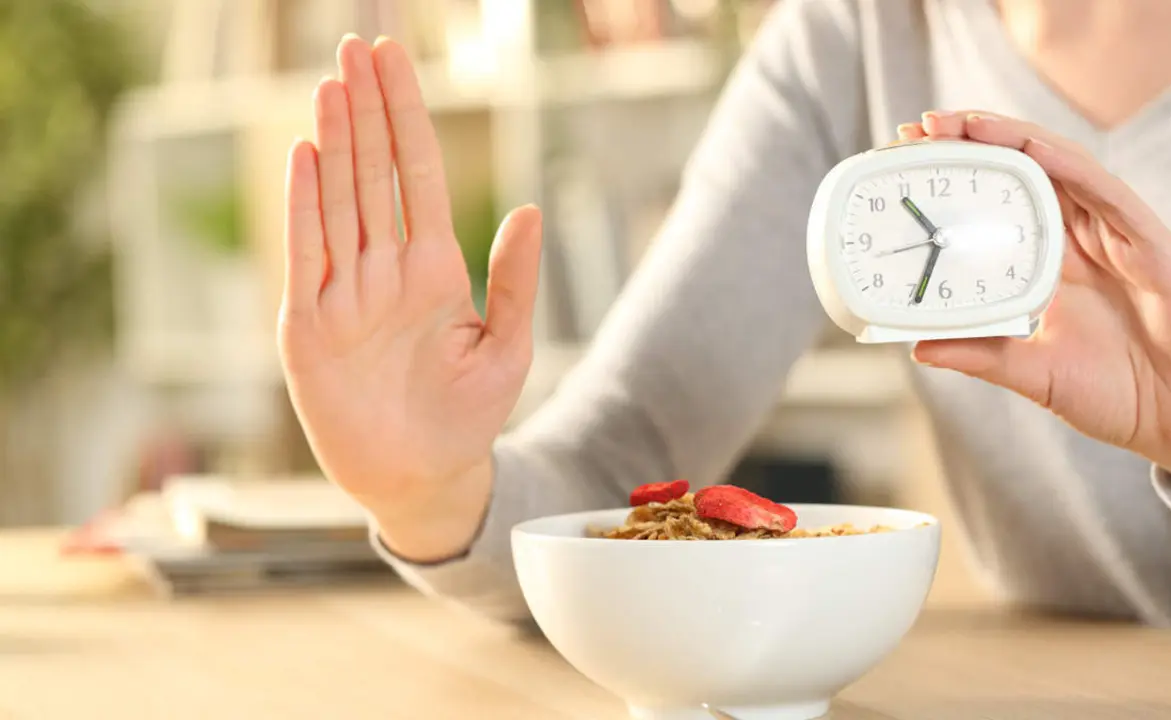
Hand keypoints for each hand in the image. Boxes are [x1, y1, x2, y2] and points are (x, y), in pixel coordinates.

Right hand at [278, 35, 542, 559]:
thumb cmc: (467, 417)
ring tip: (332, 84)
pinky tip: (306, 156)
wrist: (424, 478)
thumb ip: (513, 281)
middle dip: (367, 110)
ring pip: (339, 201)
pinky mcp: (309, 327)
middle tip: (356, 47)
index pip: (419, 174)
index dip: (408, 116)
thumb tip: (528, 209)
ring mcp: (344, 294)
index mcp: (434, 268)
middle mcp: (385, 271)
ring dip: (336, 141)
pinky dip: (306, 206)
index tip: (396, 61)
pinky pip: (307, 254)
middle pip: (374, 173)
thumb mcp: (506, 347)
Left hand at [900, 111, 1170, 499]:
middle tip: (923, 125)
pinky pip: (1112, 197)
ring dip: (1016, 139)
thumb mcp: (1029, 372)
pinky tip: (1037, 149)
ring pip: (1066, 167)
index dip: (963, 170)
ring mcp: (1121, 237)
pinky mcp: (1156, 249)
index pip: (1004, 196)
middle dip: (978, 139)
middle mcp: (1085, 238)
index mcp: (1055, 259)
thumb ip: (979, 354)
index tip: (910, 151)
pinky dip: (1072, 168)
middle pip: (1028, 168)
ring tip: (967, 124)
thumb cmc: (1112, 392)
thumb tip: (918, 346)